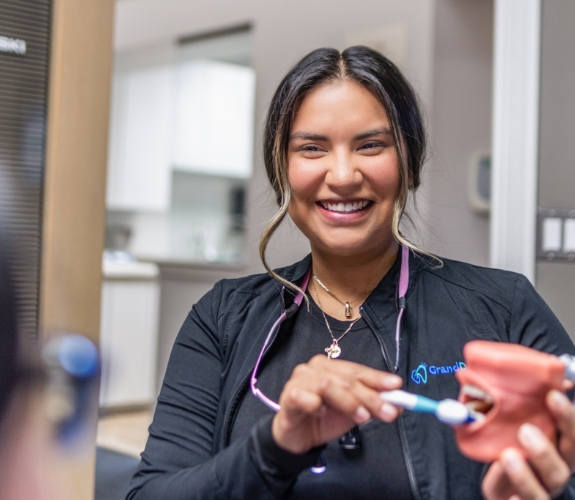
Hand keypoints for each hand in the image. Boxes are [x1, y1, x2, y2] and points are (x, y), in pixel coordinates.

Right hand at [271, 354, 402, 453]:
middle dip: (369, 396)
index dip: (377, 378)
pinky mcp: (289, 396)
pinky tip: (320, 412)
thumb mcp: (353, 412)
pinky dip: (315, 403)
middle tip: (387, 411)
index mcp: (331, 367)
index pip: (357, 370)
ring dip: (348, 401)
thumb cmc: (324, 418)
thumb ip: (372, 406)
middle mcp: (315, 368)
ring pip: (327, 384)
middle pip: (346, 379)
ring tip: (362, 417)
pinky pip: (303, 396)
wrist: (297, 436)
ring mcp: (300, 380)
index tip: (396, 386)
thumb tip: (399, 405)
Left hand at [482, 390, 574, 499]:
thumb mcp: (512, 427)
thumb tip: (509, 378)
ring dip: (532, 466)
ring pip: (553, 477)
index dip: (567, 415)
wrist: (502, 491)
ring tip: (509, 454)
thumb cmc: (510, 451)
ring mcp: (546, 485)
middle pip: (571, 453)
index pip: (571, 429)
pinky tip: (512, 497)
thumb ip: (516, 407)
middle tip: (527, 428)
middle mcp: (558, 465)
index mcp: (557, 443)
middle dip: (558, 434)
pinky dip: (522, 497)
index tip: (553, 395)